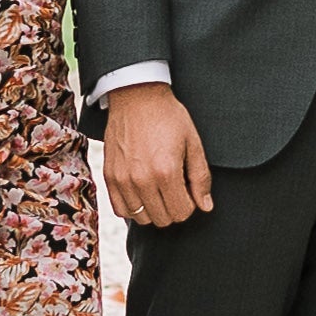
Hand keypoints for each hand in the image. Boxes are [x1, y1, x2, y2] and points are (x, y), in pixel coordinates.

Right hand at [97, 80, 211, 228]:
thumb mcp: (193, 142)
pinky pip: (120, 210)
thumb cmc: (168, 117)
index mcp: (166, 171)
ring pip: (141, 218)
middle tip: (175, 188)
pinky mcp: (109, 176)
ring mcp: (122, 179)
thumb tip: (206, 207)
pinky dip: (132, 207)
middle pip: (163, 219)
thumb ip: (200, 177)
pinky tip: (141, 192)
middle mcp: (142, 179)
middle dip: (173, 208)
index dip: (190, 204)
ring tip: (158, 190)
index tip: (188, 189)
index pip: (182, 213)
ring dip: (153, 209)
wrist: (136, 96)